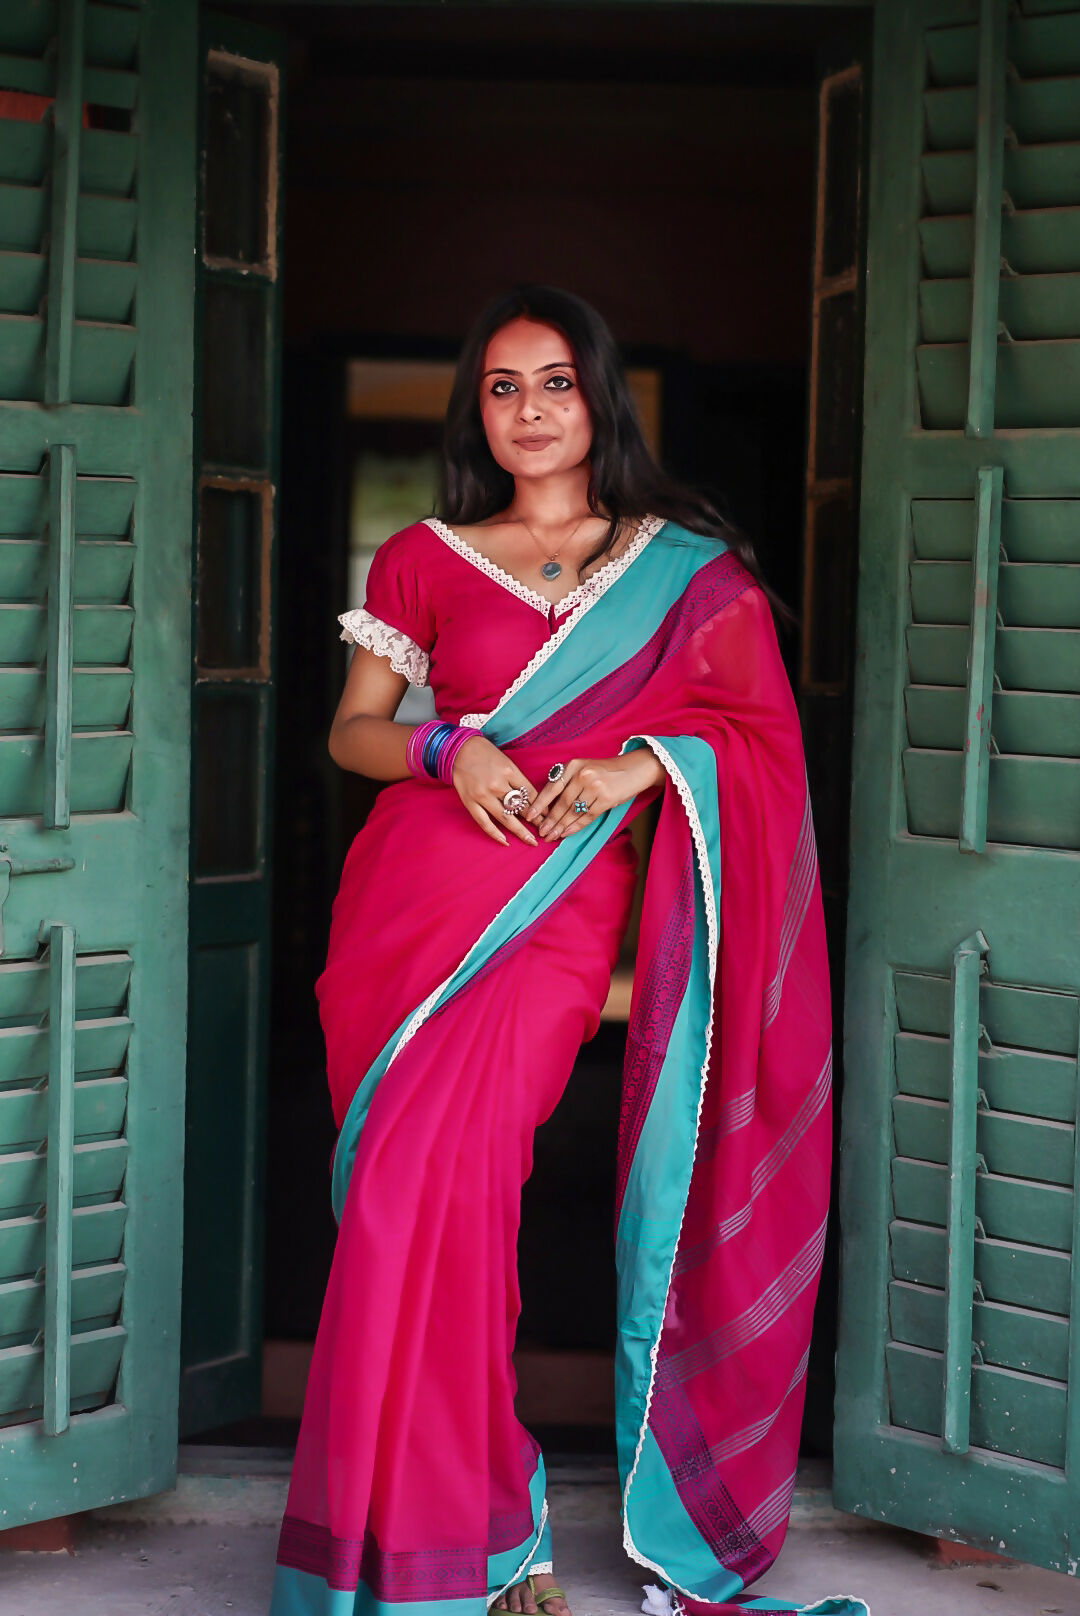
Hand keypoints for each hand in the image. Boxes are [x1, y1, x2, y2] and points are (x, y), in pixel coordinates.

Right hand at [450, 734, 539, 847]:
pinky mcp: (470, 802)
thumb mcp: (506, 762)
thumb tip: (533, 799)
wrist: (459, 749)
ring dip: (520, 831)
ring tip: (531, 841)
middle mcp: (497, 784)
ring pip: (506, 818)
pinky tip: (505, 841)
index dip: (541, 807)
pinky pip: (484, 822)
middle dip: (536, 821)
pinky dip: (495, 833)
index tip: (548, 816)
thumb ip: (518, 780)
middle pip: (521, 807)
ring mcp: (483, 795)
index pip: (530, 793)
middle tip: (546, 831)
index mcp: (509, 771)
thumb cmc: (485, 754)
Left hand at [523, 750, 664, 840]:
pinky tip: (566, 833)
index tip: (530, 816)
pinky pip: (586, 816)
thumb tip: (548, 806)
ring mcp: (595, 786)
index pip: (552, 786)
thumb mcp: (585, 768)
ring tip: (551, 836)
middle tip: (541, 832)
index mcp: (574, 765)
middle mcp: (582, 774)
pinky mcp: (606, 799)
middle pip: (561, 802)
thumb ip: (568, 781)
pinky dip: (575, 827)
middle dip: (550, 820)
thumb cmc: (607, 771)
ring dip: (560, 826)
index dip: (540, 803)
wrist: (635, 768)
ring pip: (573, 811)